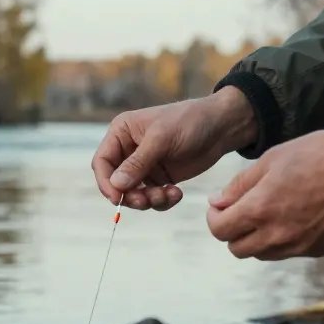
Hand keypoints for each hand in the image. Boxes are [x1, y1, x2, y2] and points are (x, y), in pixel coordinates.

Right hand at [91, 86, 257, 210]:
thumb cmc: (190, 122)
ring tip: (168, 195)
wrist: (221, 127)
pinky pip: (152, 198)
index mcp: (121, 133)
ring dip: (148, 201)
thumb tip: (115, 185)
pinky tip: (177, 193)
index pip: (102, 162)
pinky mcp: (159, 178)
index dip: (106, 182)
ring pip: (133, 194)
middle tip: (147, 201)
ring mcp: (144, 166)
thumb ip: (137, 163)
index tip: (118, 198)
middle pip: (115, 183)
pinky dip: (162, 201)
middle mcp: (128, 150)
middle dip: (130, 195)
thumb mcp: (161, 139)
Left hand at [205, 128, 323, 259]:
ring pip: (261, 254)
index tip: (221, 205)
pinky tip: (293, 217)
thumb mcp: (273, 159)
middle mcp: (277, 235)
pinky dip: (281, 240)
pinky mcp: (318, 250)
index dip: (215, 217)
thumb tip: (218, 202)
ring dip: (255, 238)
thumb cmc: (321, 155)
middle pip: (237, 248)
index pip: (220, 230)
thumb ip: (241, 185)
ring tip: (268, 212)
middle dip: (233, 230)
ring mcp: (299, 246)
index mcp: (260, 210)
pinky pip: (288, 252)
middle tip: (242, 210)